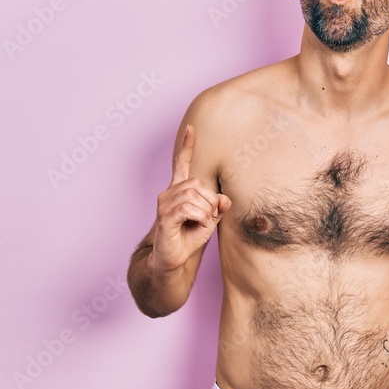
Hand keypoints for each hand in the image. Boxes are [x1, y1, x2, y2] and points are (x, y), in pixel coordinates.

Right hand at [150, 124, 230, 272]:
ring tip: (200, 223)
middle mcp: (169, 193)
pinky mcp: (165, 217)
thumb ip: (218, 206)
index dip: (188, 146)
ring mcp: (164, 204)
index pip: (182, 164)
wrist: (174, 259)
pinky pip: (189, 209)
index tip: (192, 129)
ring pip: (195, 197)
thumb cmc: (189, 238)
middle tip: (208, 218)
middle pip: (199, 184)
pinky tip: (196, 225)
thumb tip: (224, 199)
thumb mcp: (210, 219)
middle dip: (210, 202)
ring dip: (205, 212)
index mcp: (179, 190)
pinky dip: (200, 218)